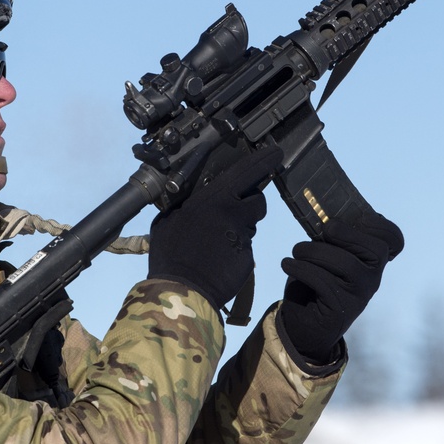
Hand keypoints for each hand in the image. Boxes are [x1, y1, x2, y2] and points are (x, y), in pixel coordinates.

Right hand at [147, 145, 281, 310]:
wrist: (182, 291)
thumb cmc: (171, 255)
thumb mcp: (167, 221)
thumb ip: (184, 205)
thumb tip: (189, 199)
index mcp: (213, 199)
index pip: (245, 173)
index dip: (263, 161)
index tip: (276, 152)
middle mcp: (232, 214)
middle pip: (257, 200)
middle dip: (251, 202)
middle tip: (235, 210)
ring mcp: (242, 237)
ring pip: (250, 225)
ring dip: (239, 228)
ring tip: (216, 242)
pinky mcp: (248, 257)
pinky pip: (245, 247)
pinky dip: (234, 251)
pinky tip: (217, 259)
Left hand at [279, 213, 403, 363]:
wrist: (302, 322)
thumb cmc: (314, 280)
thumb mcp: (324, 253)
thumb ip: (331, 236)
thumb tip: (326, 216)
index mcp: (370, 260)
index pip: (393, 241)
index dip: (380, 225)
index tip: (355, 219)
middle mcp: (372, 278)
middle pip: (375, 249)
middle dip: (345, 233)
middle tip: (323, 231)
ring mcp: (359, 295)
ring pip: (345, 263)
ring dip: (313, 252)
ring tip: (295, 253)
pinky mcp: (341, 310)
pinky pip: (323, 282)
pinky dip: (300, 269)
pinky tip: (288, 265)